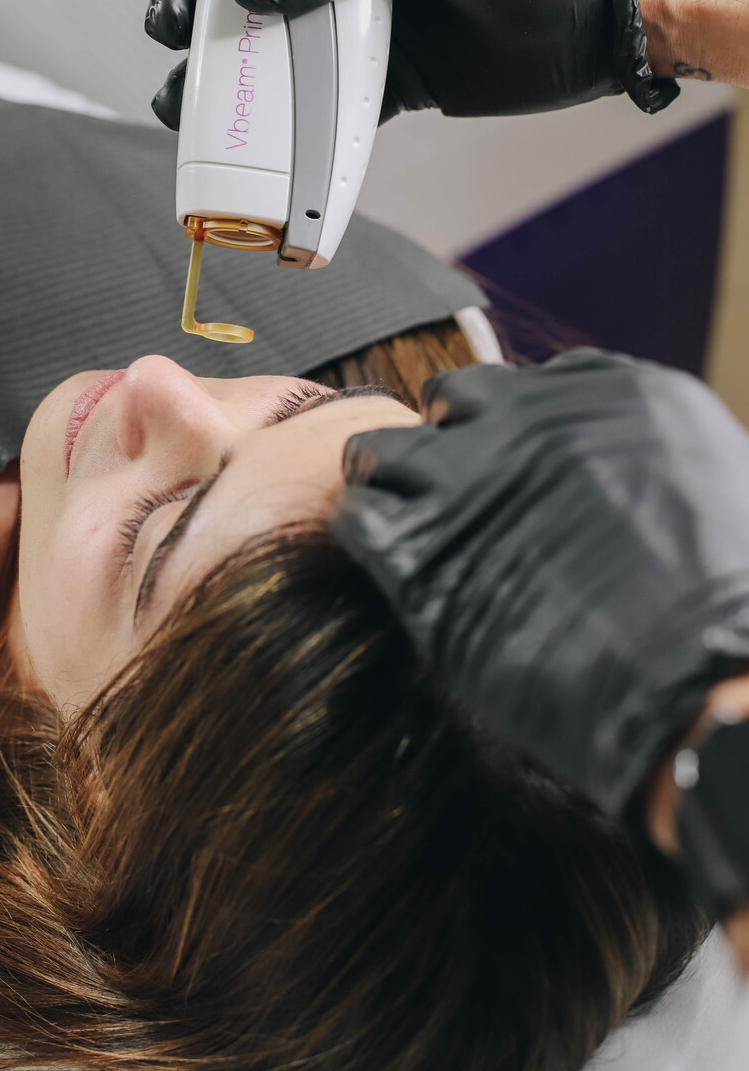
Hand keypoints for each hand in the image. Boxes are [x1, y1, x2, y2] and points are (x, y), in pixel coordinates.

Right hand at [144, 0, 678, 128]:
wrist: (605, 17)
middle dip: (197, 0)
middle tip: (175, 22)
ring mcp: (363, 19)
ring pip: (272, 44)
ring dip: (224, 69)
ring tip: (190, 94)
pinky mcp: (385, 78)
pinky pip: (320, 104)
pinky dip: (285, 128)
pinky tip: (253, 143)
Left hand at [332, 352, 748, 926]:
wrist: (705, 687)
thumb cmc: (730, 604)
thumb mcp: (723, 483)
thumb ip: (651, 452)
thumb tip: (611, 460)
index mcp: (607, 393)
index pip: (522, 383)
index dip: (507, 427)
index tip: (510, 466)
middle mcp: (527, 421)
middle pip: (447, 402)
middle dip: (447, 440)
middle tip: (457, 493)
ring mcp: (467, 482)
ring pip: (381, 449)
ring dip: (389, 481)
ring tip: (412, 523)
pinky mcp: (423, 553)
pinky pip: (359, 515)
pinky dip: (368, 533)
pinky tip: (397, 565)